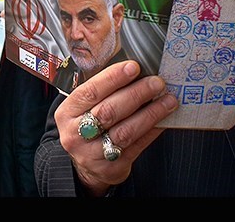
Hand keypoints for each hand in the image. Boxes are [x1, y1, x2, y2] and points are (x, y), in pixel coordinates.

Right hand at [54, 60, 178, 195]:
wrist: (84, 165)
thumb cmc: (86, 126)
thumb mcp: (82, 108)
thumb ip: (101, 92)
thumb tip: (134, 70)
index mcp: (67, 113)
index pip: (90, 92)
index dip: (113, 78)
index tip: (134, 67)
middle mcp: (75, 134)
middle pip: (109, 111)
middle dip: (136, 94)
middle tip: (156, 83)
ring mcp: (92, 154)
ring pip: (125, 131)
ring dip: (150, 113)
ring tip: (167, 101)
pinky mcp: (111, 168)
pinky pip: (136, 146)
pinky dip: (152, 131)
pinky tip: (163, 120)